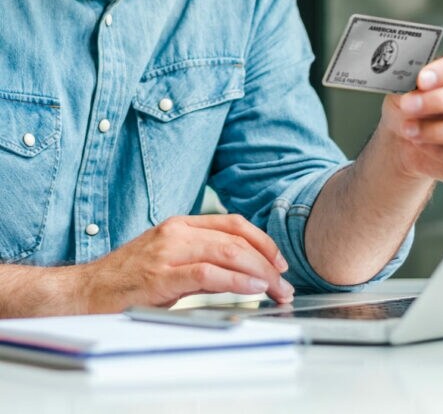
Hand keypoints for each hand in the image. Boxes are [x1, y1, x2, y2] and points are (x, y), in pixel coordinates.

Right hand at [78, 214, 293, 312]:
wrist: (84, 293)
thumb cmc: (126, 280)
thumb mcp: (169, 260)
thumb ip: (202, 260)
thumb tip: (241, 271)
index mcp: (180, 224)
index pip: (232, 223)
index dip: (262, 240)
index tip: (279, 261)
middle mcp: (177, 231)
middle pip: (237, 238)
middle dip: (268, 261)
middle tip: (284, 283)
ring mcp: (168, 252)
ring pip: (228, 252)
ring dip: (260, 272)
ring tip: (276, 289)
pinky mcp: (162, 276)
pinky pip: (208, 273)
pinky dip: (237, 280)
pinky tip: (253, 288)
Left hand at [379, 47, 442, 183]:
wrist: (406, 137)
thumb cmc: (414, 104)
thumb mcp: (408, 86)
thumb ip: (414, 78)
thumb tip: (412, 78)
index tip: (422, 79)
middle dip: (440, 101)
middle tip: (410, 105)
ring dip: (438, 131)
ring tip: (410, 130)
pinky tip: (423, 146)